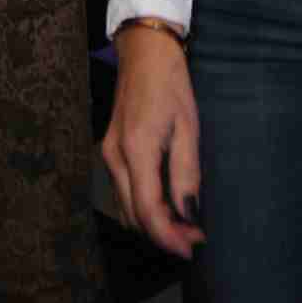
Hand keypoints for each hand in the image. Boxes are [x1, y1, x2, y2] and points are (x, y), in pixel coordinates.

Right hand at [102, 26, 204, 257]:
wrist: (144, 54)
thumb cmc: (171, 86)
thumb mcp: (189, 128)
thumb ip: (187, 174)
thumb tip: (189, 214)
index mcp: (136, 150)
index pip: (148, 210)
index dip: (169, 236)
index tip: (191, 248)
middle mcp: (114, 158)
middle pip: (133, 216)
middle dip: (163, 234)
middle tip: (194, 237)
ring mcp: (107, 156)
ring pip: (126, 208)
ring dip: (153, 223)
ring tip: (185, 224)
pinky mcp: (109, 153)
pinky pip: (124, 193)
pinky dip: (144, 208)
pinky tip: (167, 204)